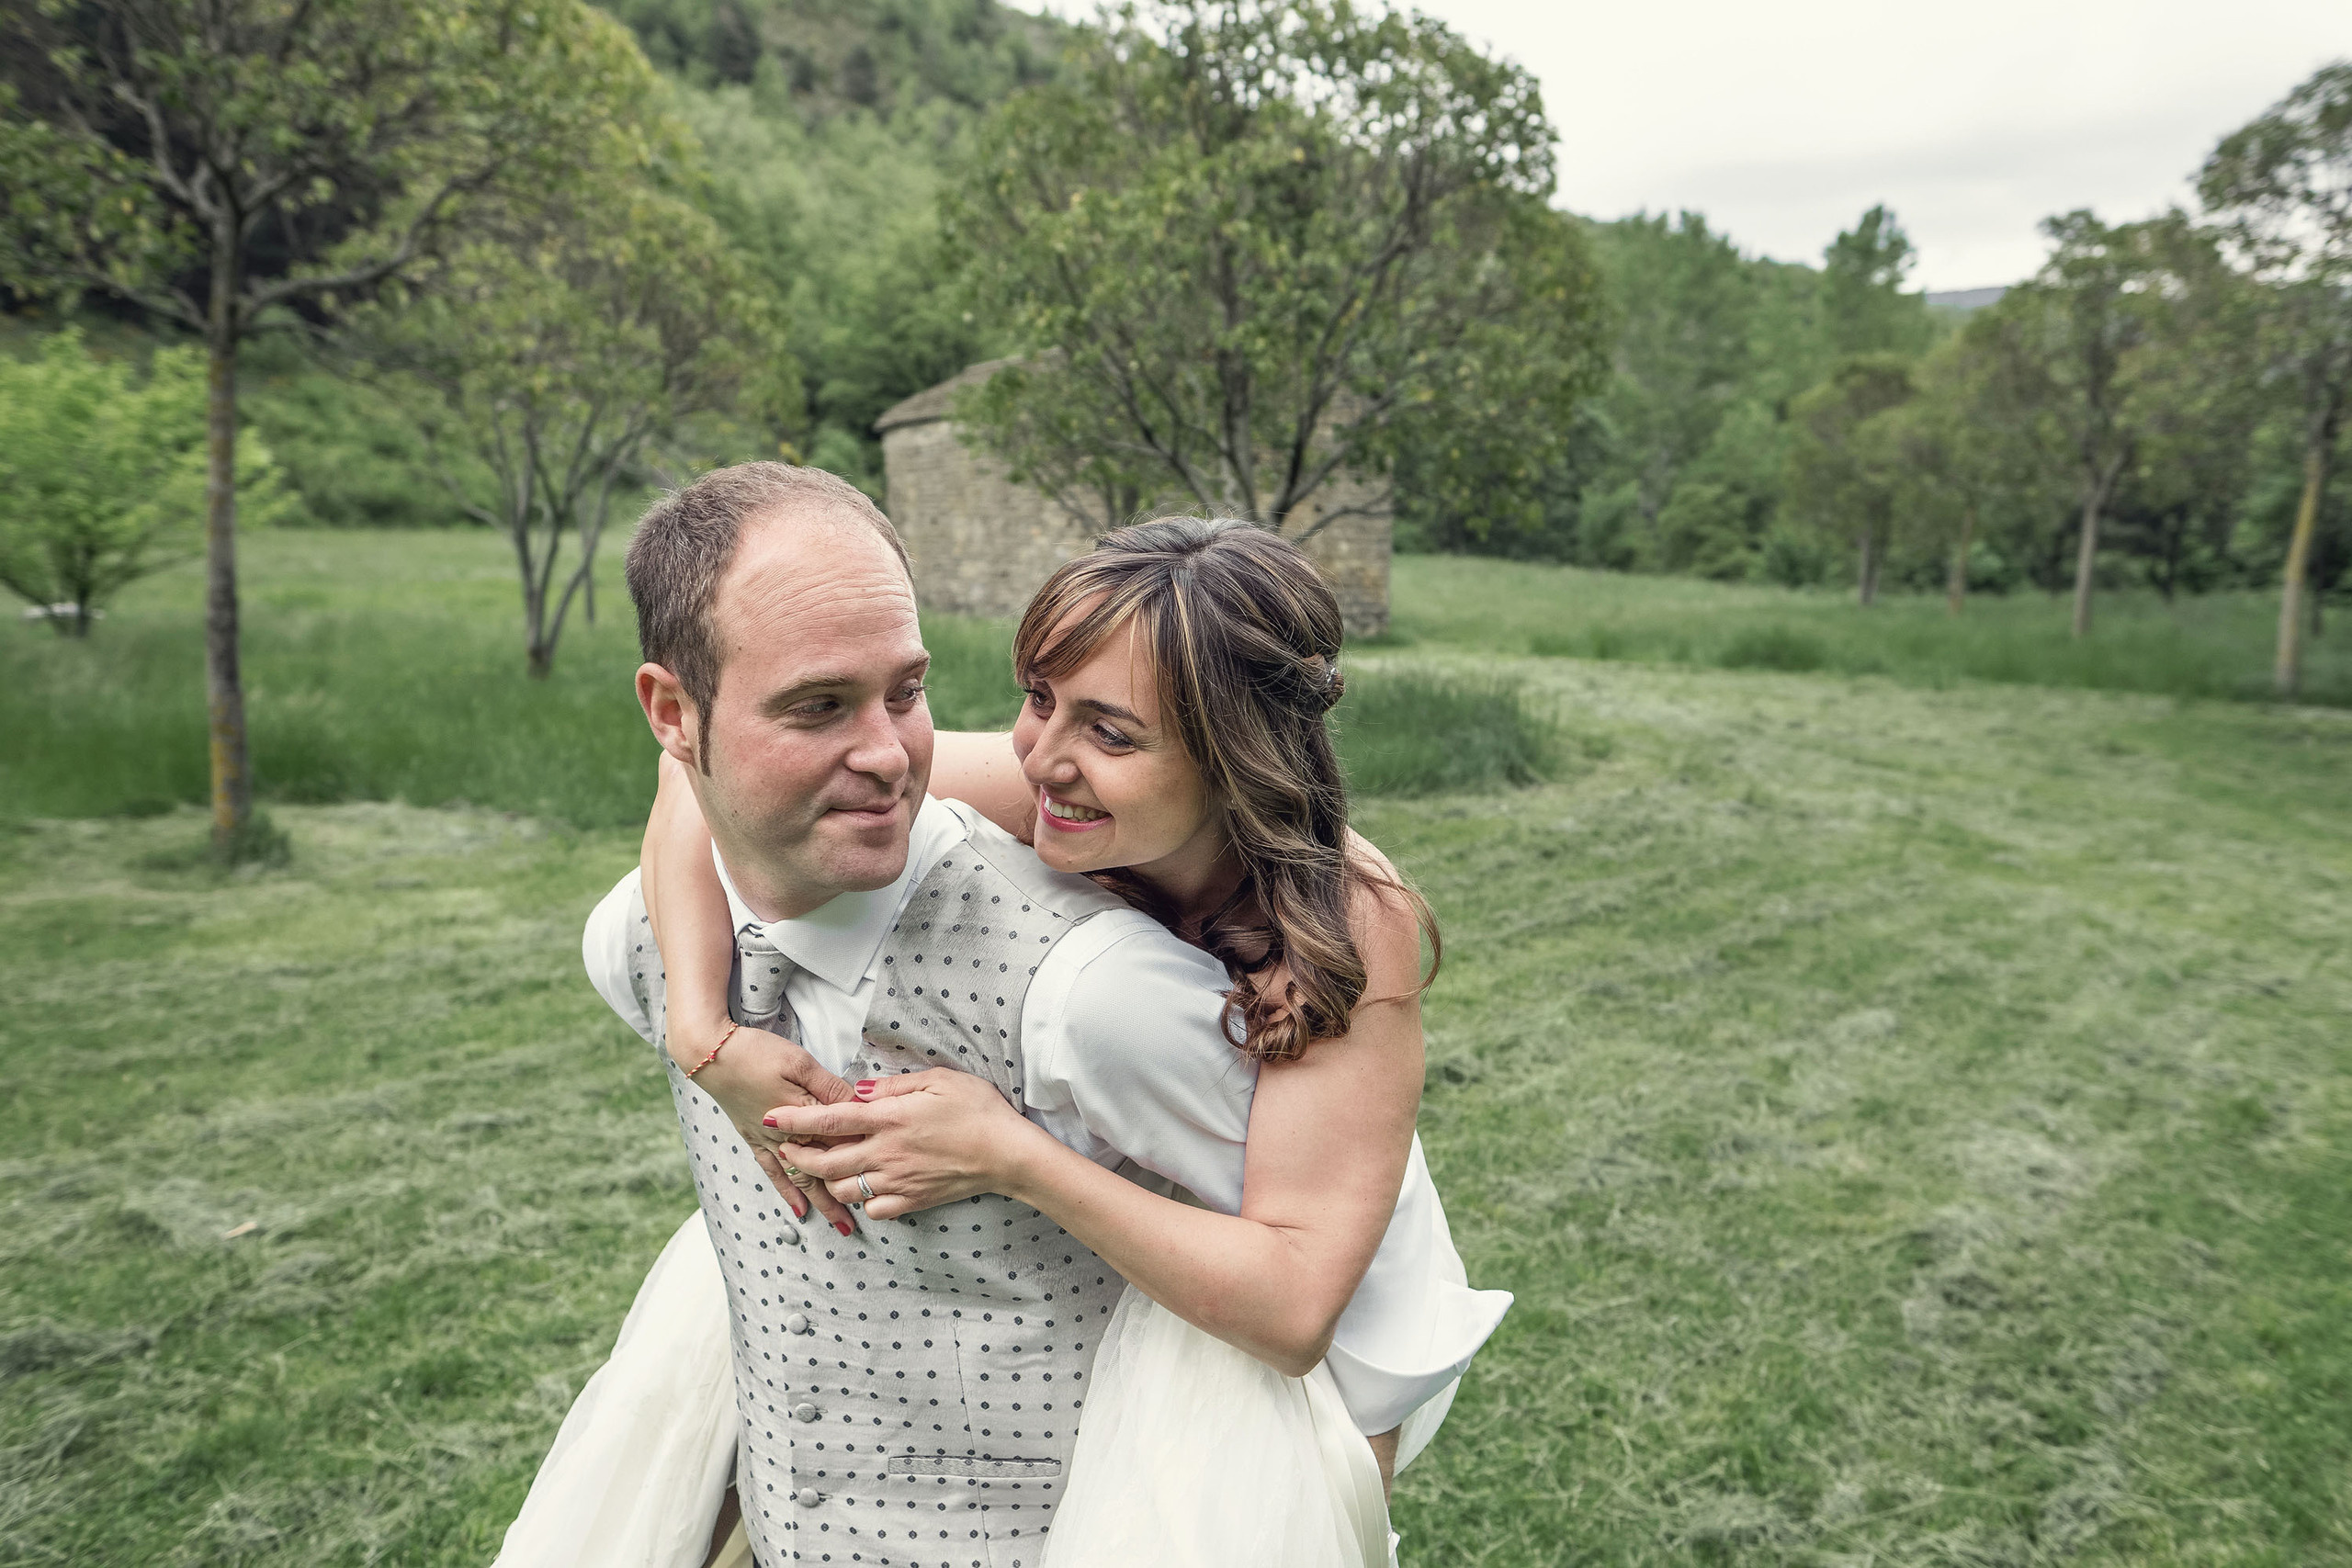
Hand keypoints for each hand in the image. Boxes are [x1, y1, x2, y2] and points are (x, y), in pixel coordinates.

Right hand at [680, 1022, 861, 1236]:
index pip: (842, 1141)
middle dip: (848, 1192)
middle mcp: (788, 1136)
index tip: (886, 1169)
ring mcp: (770, 1141)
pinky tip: (799, 1210)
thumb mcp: (800, 1063)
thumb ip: (830, 1088)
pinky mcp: (754, 1139)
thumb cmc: (758, 1054)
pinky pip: (774, 1173)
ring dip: (823, 1201)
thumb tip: (857, 1105)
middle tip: (872, 1213)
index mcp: (804, 1116)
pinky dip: (787, 1192)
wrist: (711, 1056)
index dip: (864, 1153)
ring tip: (841, 1224)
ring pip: (803, 1178)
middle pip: (826, 1168)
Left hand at [764, 1070, 1049, 1221]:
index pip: (829, 1119)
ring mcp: (897, 1181)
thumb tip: (856, 1090)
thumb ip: (891, 1086)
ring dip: (827, 1178)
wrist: (1008, 1153)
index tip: (771, 1117)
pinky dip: (862, 1201)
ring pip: (843, 1188)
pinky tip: (866, 1188)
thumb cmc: (977, 1109)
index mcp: (889, 1118)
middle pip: (825, 1161)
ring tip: (825, 1167)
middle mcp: (886, 1153)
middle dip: (799, 1156)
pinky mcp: (912, 1201)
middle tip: (790, 1148)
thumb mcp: (937, 1080)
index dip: (795, 1120)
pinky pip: (873, 1210)